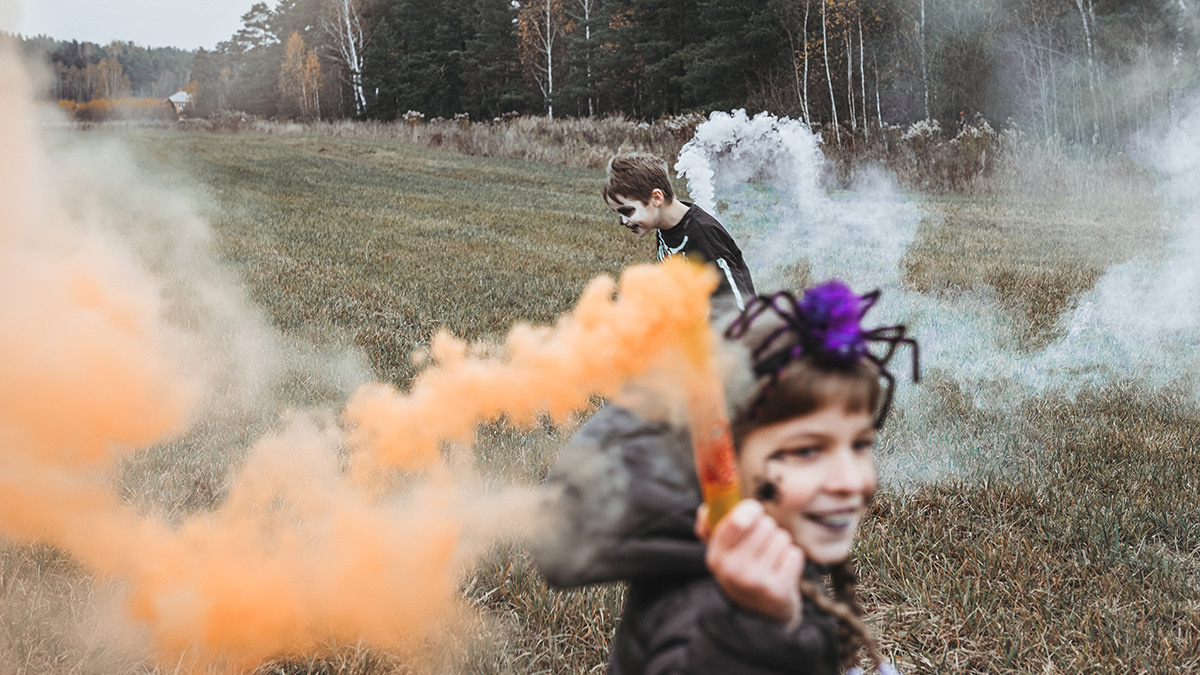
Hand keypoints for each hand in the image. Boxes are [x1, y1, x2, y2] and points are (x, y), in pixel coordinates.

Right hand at [698, 500, 802, 625]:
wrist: (761, 614)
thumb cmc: (742, 569)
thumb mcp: (722, 552)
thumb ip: (710, 525)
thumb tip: (704, 511)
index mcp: (716, 557)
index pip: (736, 519)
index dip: (750, 510)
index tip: (754, 511)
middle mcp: (732, 569)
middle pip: (765, 525)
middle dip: (768, 530)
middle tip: (762, 546)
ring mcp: (755, 581)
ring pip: (781, 538)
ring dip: (780, 545)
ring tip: (772, 561)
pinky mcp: (778, 590)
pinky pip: (794, 554)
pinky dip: (792, 560)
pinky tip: (782, 571)